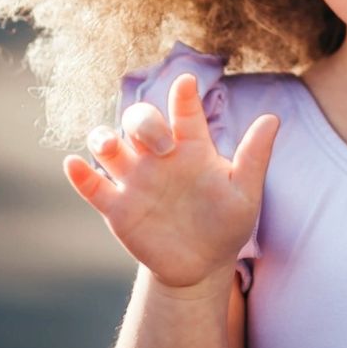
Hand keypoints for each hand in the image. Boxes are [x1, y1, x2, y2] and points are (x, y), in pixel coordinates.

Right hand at [63, 73, 278, 289]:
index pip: (185, 112)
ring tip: (107, 145)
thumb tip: (274, 118)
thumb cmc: (227, 222)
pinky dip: (80, 175)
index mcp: (192, 147)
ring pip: (109, 146)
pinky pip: (93, 186)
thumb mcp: (245, 192)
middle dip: (145, 124)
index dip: (183, 96)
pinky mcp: (117, 208)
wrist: (202, 265)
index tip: (187, 82)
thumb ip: (254, 156)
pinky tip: (72, 164)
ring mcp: (136, 180)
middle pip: (140, 122)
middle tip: (162, 145)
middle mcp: (160, 156)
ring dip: (103, 139)